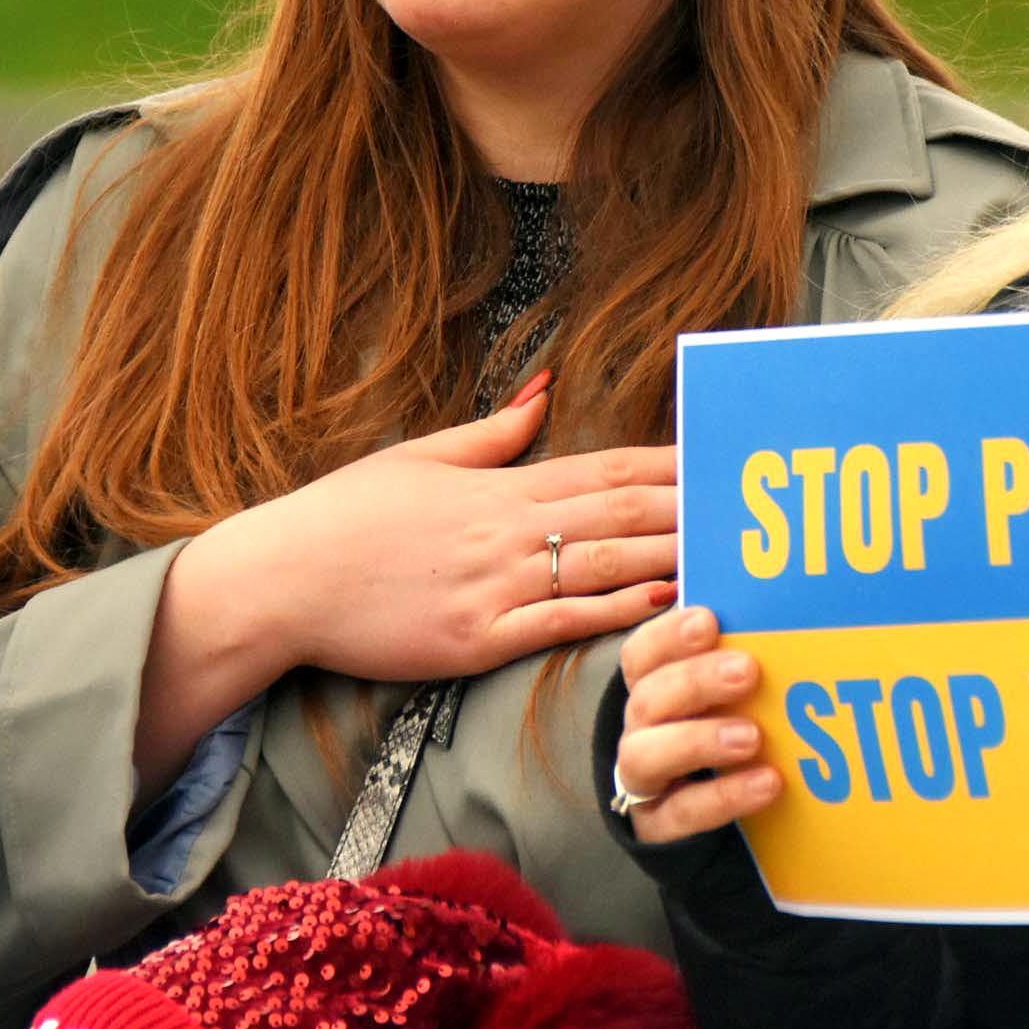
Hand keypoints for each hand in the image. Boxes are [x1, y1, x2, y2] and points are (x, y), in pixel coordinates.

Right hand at [173, 379, 680, 685]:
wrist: (283, 579)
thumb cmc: (344, 518)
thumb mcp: (416, 457)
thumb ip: (491, 432)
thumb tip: (546, 390)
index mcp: (495, 485)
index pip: (600, 465)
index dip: (663, 462)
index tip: (714, 457)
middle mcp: (505, 529)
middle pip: (617, 510)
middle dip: (685, 506)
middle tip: (745, 504)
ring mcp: (493, 585)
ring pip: (603, 563)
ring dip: (669, 554)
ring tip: (728, 551)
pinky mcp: (475, 638)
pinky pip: (561, 621)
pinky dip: (618, 610)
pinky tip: (666, 603)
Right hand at [613, 603, 781, 844]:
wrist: (702, 816)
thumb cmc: (719, 733)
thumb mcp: (726, 697)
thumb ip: (740, 660)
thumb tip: (785, 618)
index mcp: (651, 687)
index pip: (643, 654)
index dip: (669, 635)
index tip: (708, 620)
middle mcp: (639, 729)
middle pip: (648, 698)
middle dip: (695, 681)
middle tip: (746, 671)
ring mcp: (643, 779)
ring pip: (647, 754)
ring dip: (698, 740)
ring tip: (751, 737)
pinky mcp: (658, 825)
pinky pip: (682, 812)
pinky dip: (724, 796)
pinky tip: (767, 782)